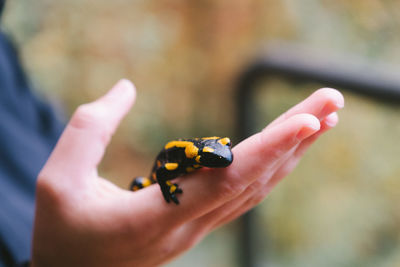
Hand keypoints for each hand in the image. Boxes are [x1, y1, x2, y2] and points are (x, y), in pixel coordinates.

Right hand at [32, 80, 343, 266]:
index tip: (309, 120)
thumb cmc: (62, 233)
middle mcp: (188, 225)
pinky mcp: (194, 225)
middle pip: (255, 178)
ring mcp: (196, 228)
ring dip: (291, 153)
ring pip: (255, 188)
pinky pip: (243, 196)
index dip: (269, 148)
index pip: (226, 178)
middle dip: (296, 138)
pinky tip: (284, 152)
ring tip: (320, 120)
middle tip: (331, 99)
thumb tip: (125, 89)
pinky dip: (270, 169)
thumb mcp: (59, 180)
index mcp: (156, 215)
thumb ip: (89, 129)